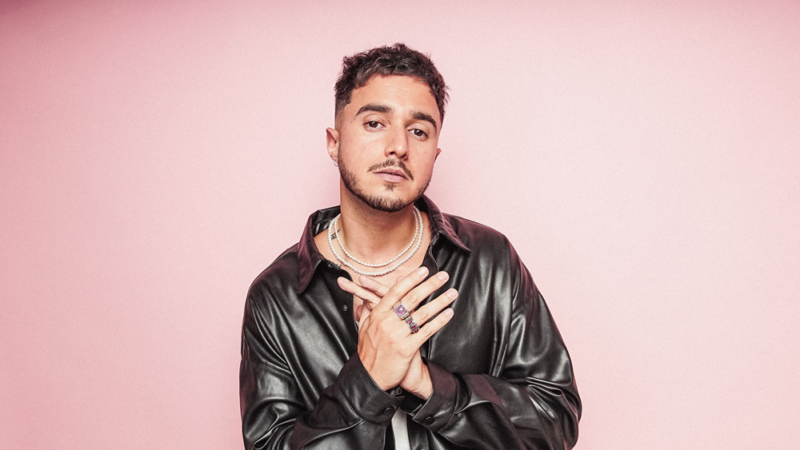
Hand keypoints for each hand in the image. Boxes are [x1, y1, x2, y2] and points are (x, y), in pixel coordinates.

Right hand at [337, 270, 456, 396]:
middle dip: (430, 285)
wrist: (370, 377)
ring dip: (440, 301)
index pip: (396, 291)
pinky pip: (426, 331)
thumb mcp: (364, 328)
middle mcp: (387, 322)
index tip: (424, 270)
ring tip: (452, 293)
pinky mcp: (406, 348)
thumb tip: (371, 295)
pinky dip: (439, 321)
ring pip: (422, 314)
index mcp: (377, 314)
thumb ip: (368, 310)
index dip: (411, 279)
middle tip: (444, 276)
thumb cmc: (369, 352)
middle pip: (412, 298)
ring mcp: (397, 335)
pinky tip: (449, 313)